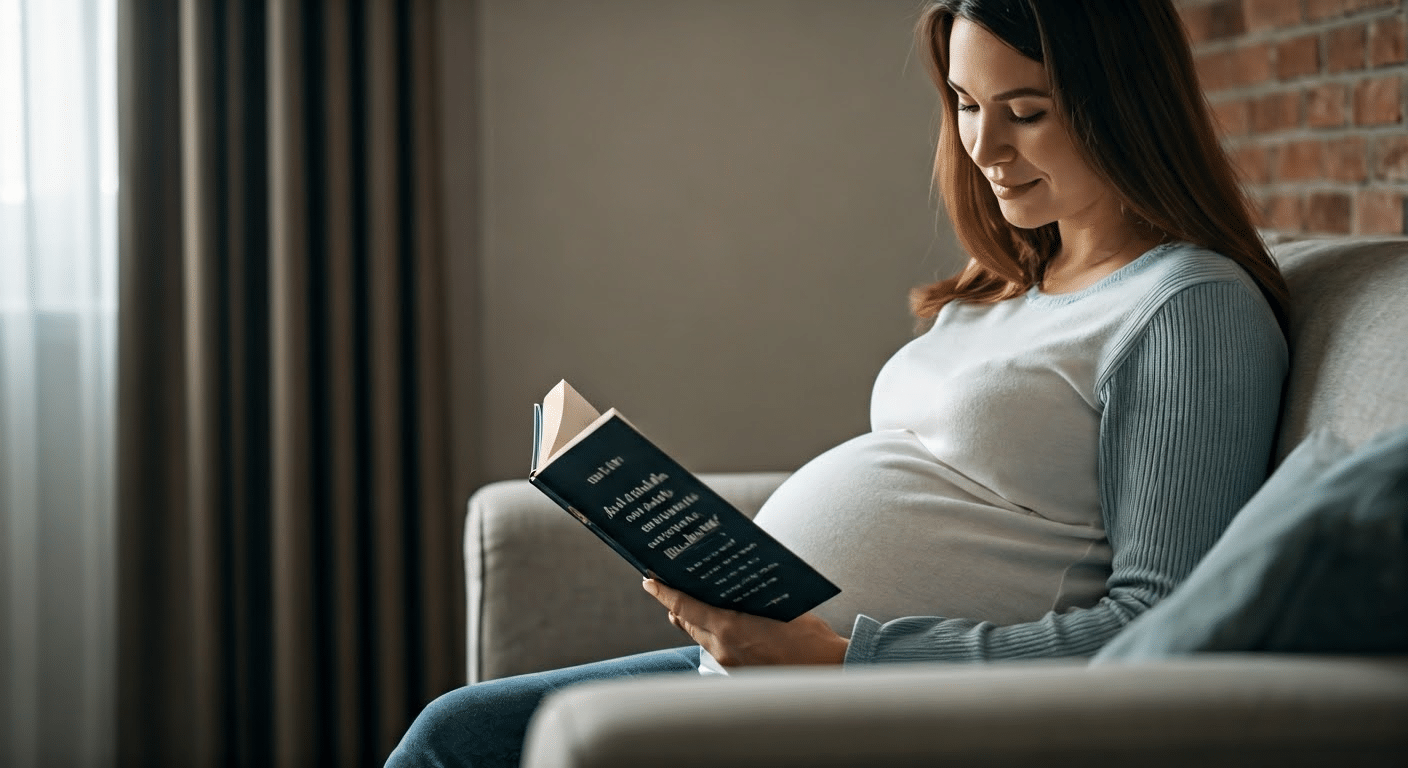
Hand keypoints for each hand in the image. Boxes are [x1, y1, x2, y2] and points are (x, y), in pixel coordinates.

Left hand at [642, 579, 847, 667]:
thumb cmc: (809, 635)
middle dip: (677, 603)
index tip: (648, 580)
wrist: (829, 671)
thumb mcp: (777, 606)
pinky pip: (715, 649)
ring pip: (700, 637)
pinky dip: (712, 634)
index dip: (664, 592)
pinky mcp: (737, 674)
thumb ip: (746, 600)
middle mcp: (722, 648)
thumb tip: (726, 587)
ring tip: (694, 600)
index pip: (685, 606)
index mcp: (730, 628)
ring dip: (695, 619)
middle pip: (687, 622)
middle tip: (671, 584)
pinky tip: (722, 623)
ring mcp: (728, 664)